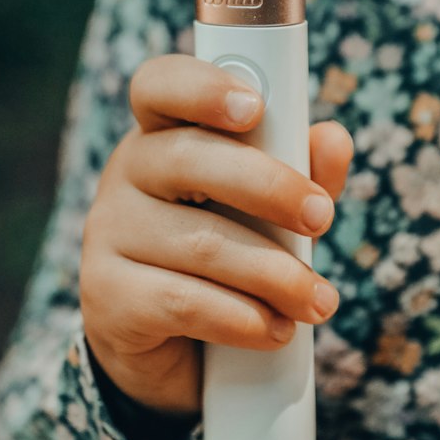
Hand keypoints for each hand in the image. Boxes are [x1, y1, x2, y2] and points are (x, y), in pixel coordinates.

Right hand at [80, 54, 352, 419]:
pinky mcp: (107, 298)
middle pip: (188, 159)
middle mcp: (125, 174)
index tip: (255, 107)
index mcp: (163, 134)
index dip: (203, 87)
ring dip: (274, 274)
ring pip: (198, 243)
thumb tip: (333, 140)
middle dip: (269, 188)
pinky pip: (182, 301)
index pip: (160, 85)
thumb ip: (303, 174)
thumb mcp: (272, 213)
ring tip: (318, 300)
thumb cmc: (227, 260)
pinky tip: (275, 329)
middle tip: (321, 217)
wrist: (172, 354)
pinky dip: (242, 319)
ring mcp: (107, 234)